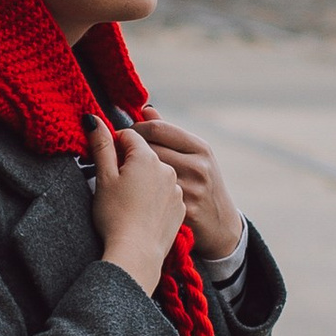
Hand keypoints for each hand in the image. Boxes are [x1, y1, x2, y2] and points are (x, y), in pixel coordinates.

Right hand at [87, 118, 187, 290]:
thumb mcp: (104, 178)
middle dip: (130, 161)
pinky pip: (166, 192)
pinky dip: (154, 195)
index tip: (106, 161)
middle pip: (146, 153)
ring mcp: (176, 188)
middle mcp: (167, 168)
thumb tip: (93, 119)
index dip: (114, 145)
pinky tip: (142, 210)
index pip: (130, 136)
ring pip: (157, 173)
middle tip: (115, 183)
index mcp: (147, 157)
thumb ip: (101, 145)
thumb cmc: (115, 216)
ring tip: (129, 200)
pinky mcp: (180, 206)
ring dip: (144, 178)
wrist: (136, 252)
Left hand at [133, 112, 243, 262]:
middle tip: (116, 154)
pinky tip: (131, 193)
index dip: (133, 130)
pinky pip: (151, 197)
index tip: (123, 136)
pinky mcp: (184, 211)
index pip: (157, 128)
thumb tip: (146, 109)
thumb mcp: (194, 156)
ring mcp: (192, 189)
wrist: (220, 226)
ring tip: (121, 171)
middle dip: (129, 151)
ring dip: (129, 171)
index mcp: (200, 148)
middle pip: (149, 149)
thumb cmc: (202, 185)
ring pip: (147, 173)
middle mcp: (198, 166)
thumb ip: (168, 132)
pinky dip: (136, 192)